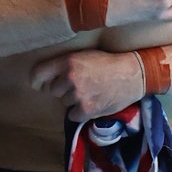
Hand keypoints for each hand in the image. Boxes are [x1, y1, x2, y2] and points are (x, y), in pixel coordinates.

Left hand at [29, 49, 144, 121]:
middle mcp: (70, 77)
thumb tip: (44, 81)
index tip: (41, 84)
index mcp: (68, 61)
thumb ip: (65, 65)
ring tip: (90, 92)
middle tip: (81, 84)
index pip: (38, 74)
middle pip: (53, 90)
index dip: (38, 80)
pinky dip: (80, 112)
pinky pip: (72, 115)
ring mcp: (78, 95)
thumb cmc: (109, 63)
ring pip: (64, 103)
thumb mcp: (84, 56)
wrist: (133, 74)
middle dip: (63, 89)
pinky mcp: (86, 109)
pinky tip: (92, 103)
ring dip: (74, 100)